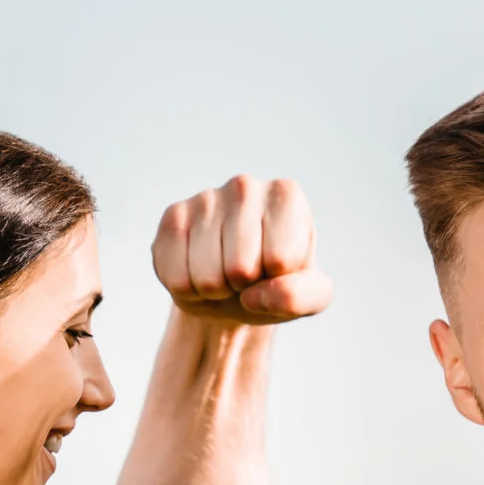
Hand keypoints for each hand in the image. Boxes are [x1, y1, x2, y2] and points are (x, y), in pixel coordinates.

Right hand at [152, 176, 332, 325]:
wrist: (233, 283)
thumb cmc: (278, 282)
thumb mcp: (310, 297)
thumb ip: (300, 297)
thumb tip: (254, 296)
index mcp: (286, 196)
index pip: (281, 260)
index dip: (277, 281)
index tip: (275, 269)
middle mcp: (245, 186)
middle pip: (240, 268)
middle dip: (244, 287)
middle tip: (246, 275)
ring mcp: (205, 198)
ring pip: (207, 277)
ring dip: (216, 291)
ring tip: (224, 274)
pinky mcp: (173, 217)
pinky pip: (177, 278)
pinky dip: (189, 291)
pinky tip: (198, 270)